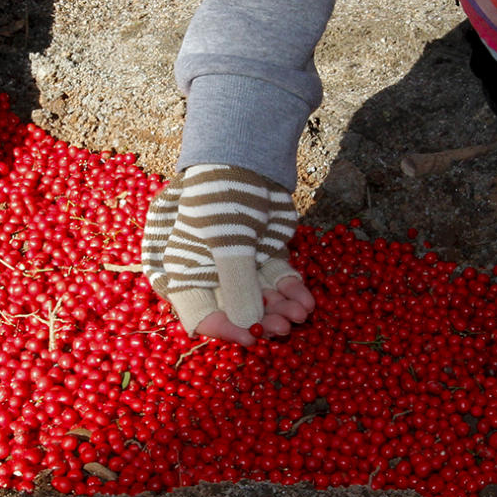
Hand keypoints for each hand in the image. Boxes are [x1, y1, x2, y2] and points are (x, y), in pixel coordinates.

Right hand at [141, 164, 315, 345]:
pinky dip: (293, 292)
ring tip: (301, 314)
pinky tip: (307, 301)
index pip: (202, 313)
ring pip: (263, 300)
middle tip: (284, 327)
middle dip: (263, 321)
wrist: (248, 158)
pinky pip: (280, 283)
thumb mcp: (226, 237)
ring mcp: (242, 266)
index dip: (226, 330)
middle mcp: (213, 274)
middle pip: (237, 311)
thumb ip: (236, 280)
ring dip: (282, 310)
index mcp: (188, 271)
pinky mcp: (266, 257)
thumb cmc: (222, 193)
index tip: (252, 337)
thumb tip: (247, 321)